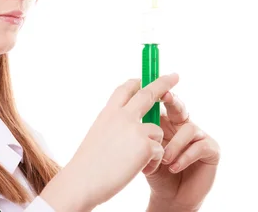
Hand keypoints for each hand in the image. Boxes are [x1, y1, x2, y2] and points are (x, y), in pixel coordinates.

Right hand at [61, 74, 180, 209]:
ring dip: (153, 147)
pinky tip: (138, 170)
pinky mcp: (145, 144)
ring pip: (158, 131)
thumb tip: (132, 126)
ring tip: (135, 164)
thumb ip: (115, 126)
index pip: (125, 89)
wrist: (82, 181)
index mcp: (108, 113)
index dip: (136, 83)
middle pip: (148, 93)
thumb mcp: (98, 136)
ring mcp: (135, 128)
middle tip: (175, 76)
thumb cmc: (88, 166)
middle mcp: (122, 115)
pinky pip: (160, 151)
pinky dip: (153, 163)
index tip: (144, 79)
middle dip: (163, 83)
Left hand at [143, 75, 219, 211]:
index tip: (146, 84)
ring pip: (187, 128)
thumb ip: (142, 132)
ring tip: (164, 160)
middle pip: (179, 106)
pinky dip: (184, 156)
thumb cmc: (155, 172)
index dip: (156, 93)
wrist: (169, 198)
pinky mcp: (211, 149)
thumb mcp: (144, 150)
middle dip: (172, 100)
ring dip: (173, 145)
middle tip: (165, 96)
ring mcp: (199, 135)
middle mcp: (183, 124)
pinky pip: (199, 146)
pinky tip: (174, 167)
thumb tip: (129, 113)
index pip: (162, 103)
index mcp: (166, 121)